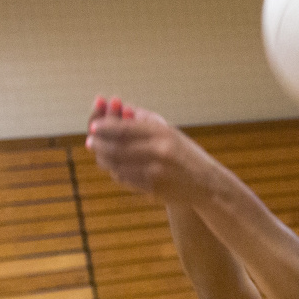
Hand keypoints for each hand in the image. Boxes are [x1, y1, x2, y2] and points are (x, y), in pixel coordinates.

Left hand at [85, 95, 209, 202]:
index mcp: (163, 133)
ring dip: (104, 160)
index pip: (125, 128)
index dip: (105, 127)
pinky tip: (114, 168)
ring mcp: (156, 172)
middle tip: (90, 141)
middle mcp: (159, 152)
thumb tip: (120, 109)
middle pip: (117, 147)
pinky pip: (126, 180)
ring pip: (118, 165)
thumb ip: (146, 120)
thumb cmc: (187, 155)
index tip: (93, 126)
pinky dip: (116, 173)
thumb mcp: (171, 132)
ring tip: (99, 154)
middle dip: (99, 144)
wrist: (208, 185)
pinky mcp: (154, 189)